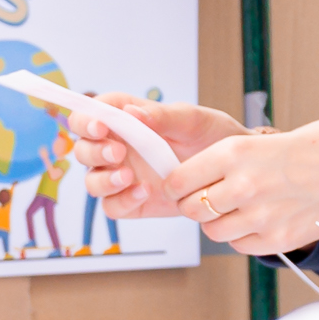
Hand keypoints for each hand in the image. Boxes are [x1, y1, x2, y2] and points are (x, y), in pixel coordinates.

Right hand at [73, 97, 246, 217]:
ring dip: (103, 179)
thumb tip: (132, 112)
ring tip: (128, 176)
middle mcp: (117, 147)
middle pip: (83, 150)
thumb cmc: (212, 136)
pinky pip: (113, 206)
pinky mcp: (132, 202)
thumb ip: (164, 116)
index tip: (101, 126)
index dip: (86, 120)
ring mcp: (122, 176)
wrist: (235, 170)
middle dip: (93, 151)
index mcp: (125, 119)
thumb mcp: (193, 120)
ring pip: (92, 181)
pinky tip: (144, 193)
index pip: (90, 115)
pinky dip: (122, 201)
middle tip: (118, 152)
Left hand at [160, 117, 318, 258]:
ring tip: (244, 209)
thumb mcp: (276, 140)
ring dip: (222, 222)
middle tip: (213, 197)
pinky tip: (265, 220)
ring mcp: (262, 216)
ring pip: (214, 232)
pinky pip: (242, 246)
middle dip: (197, 205)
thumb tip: (208, 179)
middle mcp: (244, 185)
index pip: (178, 180)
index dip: (179, 184)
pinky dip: (246, 237)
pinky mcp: (281, 239)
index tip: (187, 184)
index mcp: (237, 152)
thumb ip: (239, 160)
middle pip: (192, 209)